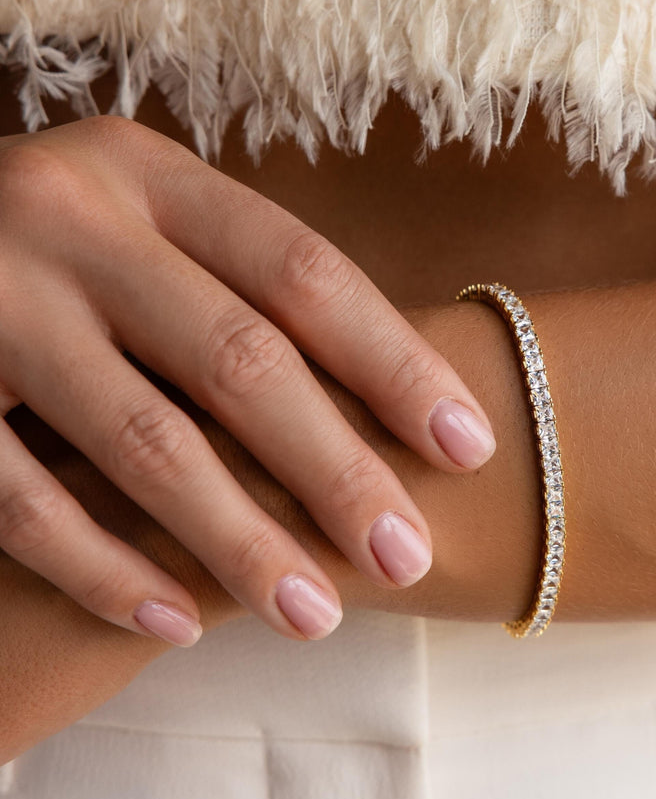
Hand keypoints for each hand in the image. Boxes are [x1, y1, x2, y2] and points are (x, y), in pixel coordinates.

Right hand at [0, 116, 496, 646]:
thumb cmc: (59, 261)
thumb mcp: (142, 232)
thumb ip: (238, 290)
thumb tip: (398, 393)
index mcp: (148, 177)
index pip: (305, 274)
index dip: (395, 365)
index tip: (469, 448)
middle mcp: (70, 221)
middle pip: (241, 361)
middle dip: (337, 471)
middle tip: (407, 556)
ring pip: (144, 441)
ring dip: (240, 543)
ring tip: (314, 617)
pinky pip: (22, 501)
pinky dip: (104, 569)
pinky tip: (176, 622)